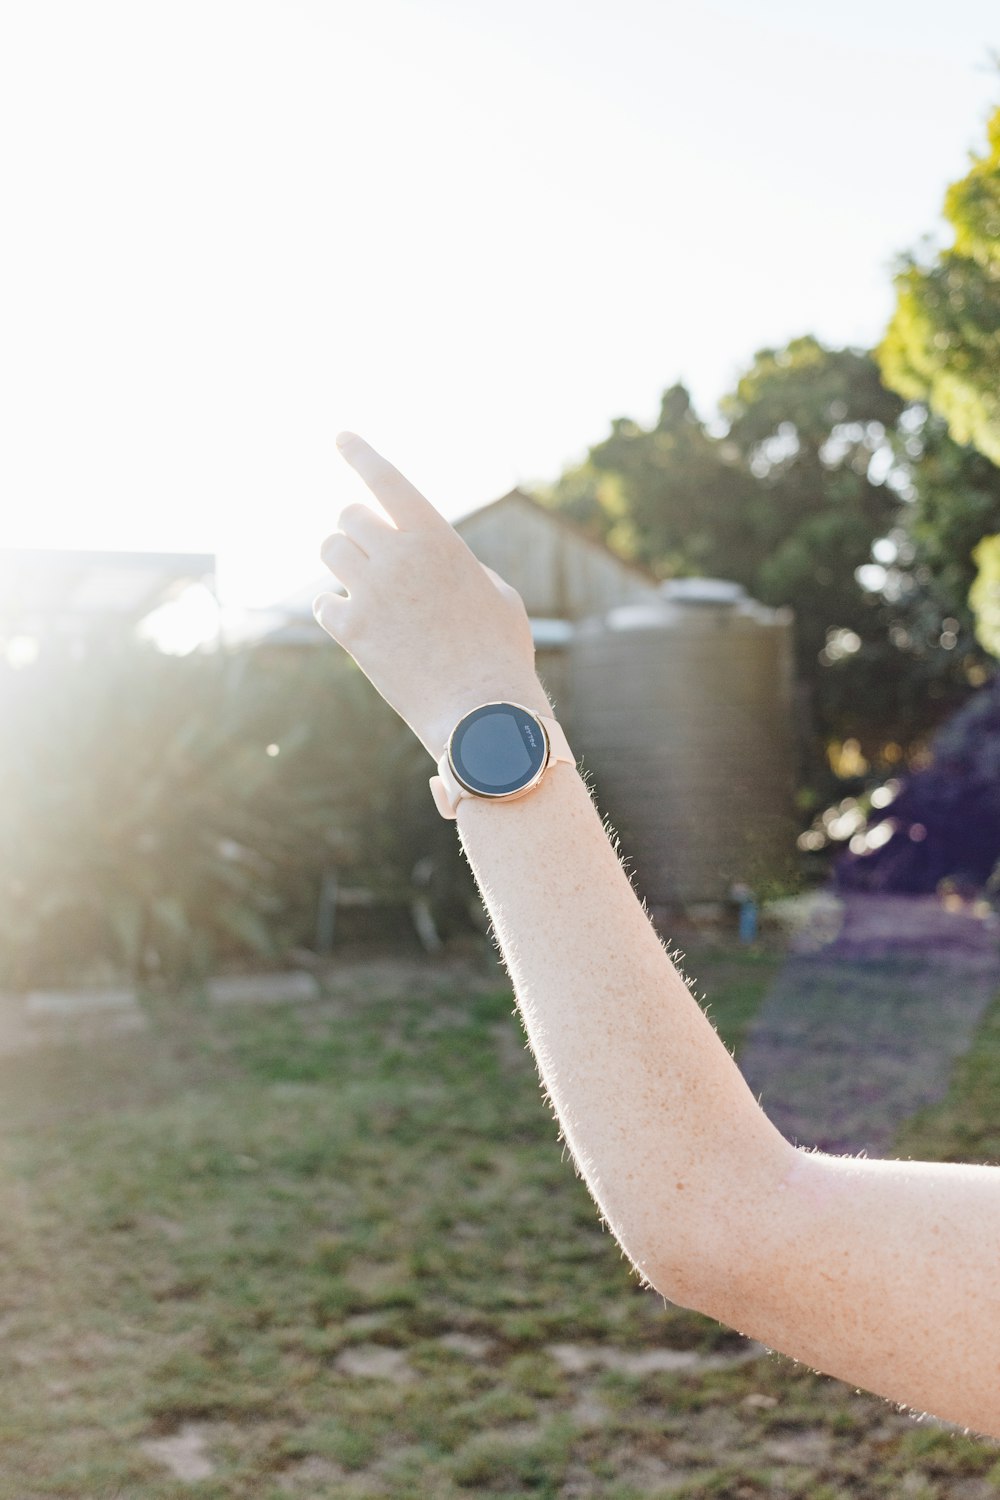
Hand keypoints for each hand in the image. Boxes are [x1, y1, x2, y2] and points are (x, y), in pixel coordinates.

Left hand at [314, 433, 550, 761]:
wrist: (482, 713)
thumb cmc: (500, 654)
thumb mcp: (497, 594)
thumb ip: (458, 564)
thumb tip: (427, 559)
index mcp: (438, 538)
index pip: (388, 481)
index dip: (361, 453)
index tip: (340, 435)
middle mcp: (399, 556)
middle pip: (349, 516)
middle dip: (357, 529)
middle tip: (372, 553)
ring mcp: (372, 592)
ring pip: (330, 551)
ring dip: (343, 563)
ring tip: (367, 587)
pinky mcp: (353, 631)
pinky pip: (324, 603)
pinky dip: (336, 608)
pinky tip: (358, 623)